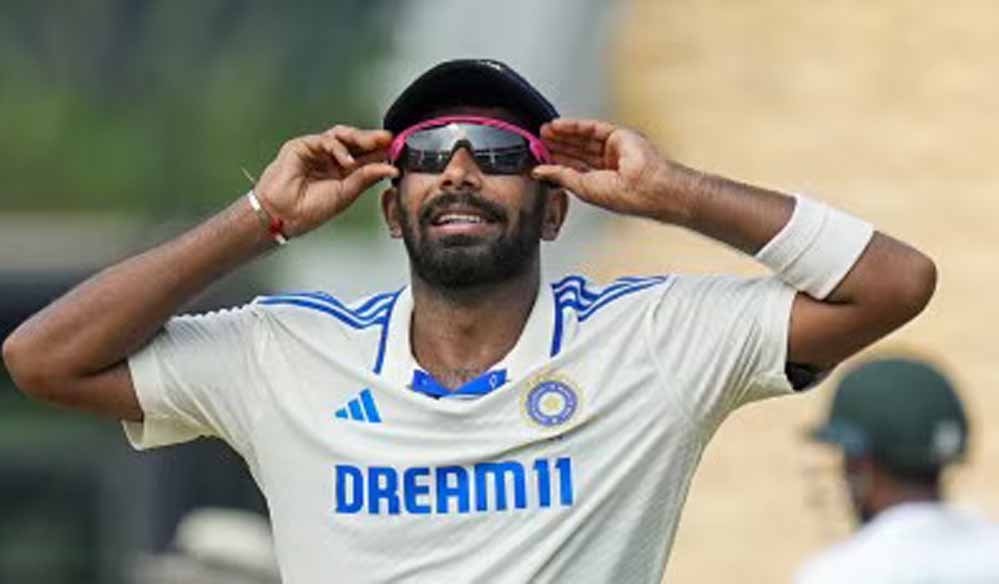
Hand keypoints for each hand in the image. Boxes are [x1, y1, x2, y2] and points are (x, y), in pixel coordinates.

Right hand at [254, 125, 398, 236]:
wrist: (283, 214)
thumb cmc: (309, 210)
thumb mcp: (347, 193)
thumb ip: (367, 177)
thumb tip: (390, 169)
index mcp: (342, 173)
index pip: (365, 157)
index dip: (380, 152)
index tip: (397, 149)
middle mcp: (330, 160)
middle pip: (355, 143)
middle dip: (373, 140)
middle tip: (389, 139)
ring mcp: (316, 151)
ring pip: (342, 136)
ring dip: (360, 138)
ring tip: (375, 142)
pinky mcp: (302, 146)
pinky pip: (326, 140)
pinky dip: (339, 148)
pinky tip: (347, 160)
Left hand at [532, 119, 695, 222]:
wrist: (647, 186)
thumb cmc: (625, 196)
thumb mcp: (582, 187)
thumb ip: (559, 176)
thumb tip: (539, 172)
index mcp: (601, 182)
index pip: (574, 168)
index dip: (556, 161)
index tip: (539, 156)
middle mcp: (608, 165)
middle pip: (577, 151)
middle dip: (557, 145)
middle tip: (538, 140)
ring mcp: (614, 149)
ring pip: (583, 138)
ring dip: (563, 134)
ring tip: (544, 131)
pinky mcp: (618, 135)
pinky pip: (592, 128)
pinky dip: (574, 126)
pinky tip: (558, 125)